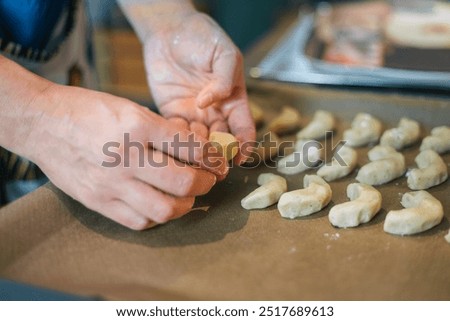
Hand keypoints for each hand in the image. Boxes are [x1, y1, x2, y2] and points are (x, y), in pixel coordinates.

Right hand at [27, 84, 227, 229]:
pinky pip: (138, 221)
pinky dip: (157, 216)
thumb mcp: (130, 108)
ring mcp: (110, 184)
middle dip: (205, 184)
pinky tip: (158, 204)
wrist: (43, 123)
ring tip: (186, 196)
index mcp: (138, 127)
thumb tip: (192, 152)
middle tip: (207, 180)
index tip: (216, 160)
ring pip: (164, 210)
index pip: (191, 148)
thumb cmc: (88, 110)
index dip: (212, 157)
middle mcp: (126, 157)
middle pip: (183, 184)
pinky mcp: (97, 202)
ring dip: (185, 205)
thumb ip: (161, 132)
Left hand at [142, 11, 255, 163]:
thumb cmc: (203, 37)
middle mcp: (216, 111)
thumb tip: (208, 103)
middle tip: (211, 166)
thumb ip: (224, 79)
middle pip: (221, 141)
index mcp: (233, 100)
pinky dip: (175, 141)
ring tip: (192, 159)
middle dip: (218, 155)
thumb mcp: (224, 53)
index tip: (239, 158)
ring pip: (198, 141)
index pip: (243, 128)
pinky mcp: (173, 112)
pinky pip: (176, 132)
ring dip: (196, 152)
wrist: (170, 31)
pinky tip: (173, 146)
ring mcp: (194, 114)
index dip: (244, 145)